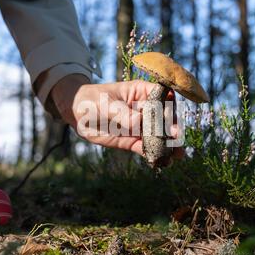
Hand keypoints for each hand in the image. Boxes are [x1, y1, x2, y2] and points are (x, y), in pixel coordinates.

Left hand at [50, 74, 183, 158]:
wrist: (77, 114)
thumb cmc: (91, 99)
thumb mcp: (105, 103)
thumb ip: (122, 113)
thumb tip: (138, 122)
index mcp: (141, 92)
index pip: (161, 95)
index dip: (169, 104)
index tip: (170, 114)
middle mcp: (145, 109)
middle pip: (164, 118)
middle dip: (171, 127)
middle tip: (176, 137)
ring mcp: (140, 126)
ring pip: (157, 135)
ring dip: (167, 145)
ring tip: (177, 155)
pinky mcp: (132, 140)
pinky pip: (145, 148)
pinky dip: (152, 155)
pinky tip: (162, 162)